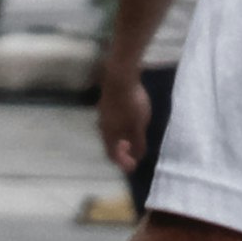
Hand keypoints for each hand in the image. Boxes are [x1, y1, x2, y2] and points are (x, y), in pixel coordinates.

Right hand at [96, 57, 150, 175]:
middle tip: (134, 151)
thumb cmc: (131, 103)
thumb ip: (138, 143)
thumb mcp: (138, 126)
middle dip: (122, 150)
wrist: (120, 75)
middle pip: (111, 143)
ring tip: (133, 135)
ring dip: (121, 137)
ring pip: (111, 130)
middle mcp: (102, 125)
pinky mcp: (107, 101)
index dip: (123, 163)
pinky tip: (130, 117)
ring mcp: (103, 112)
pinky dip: (121, 125)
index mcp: (109, 134)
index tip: (133, 165)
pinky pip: (113, 119)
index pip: (112, 155)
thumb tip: (138, 156)